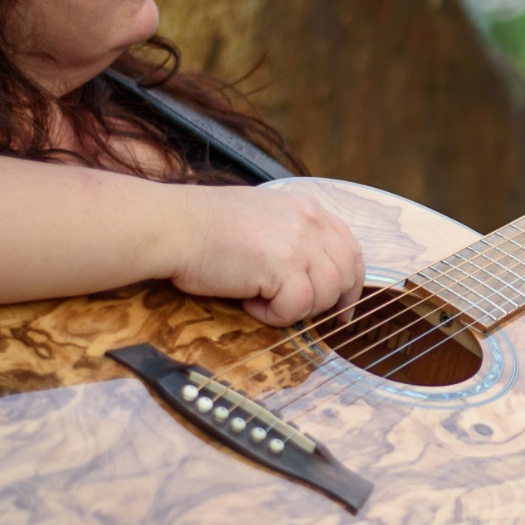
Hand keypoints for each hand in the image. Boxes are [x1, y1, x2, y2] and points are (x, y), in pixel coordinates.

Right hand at [176, 185, 364, 325]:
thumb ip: (292, 236)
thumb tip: (309, 273)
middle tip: (303, 316)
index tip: (342, 307)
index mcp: (308, 208)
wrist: (174, 226)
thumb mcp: (262, 217)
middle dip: (329, 303)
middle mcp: (310, 222)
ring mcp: (299, 243)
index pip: (350, 249)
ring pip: (324, 295)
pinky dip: (272, 315)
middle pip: (344, 274)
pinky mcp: (283, 267)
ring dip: (294, 308)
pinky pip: (296, 308)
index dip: (350, 282)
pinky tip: (248, 303)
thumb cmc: (204, 227)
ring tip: (260, 300)